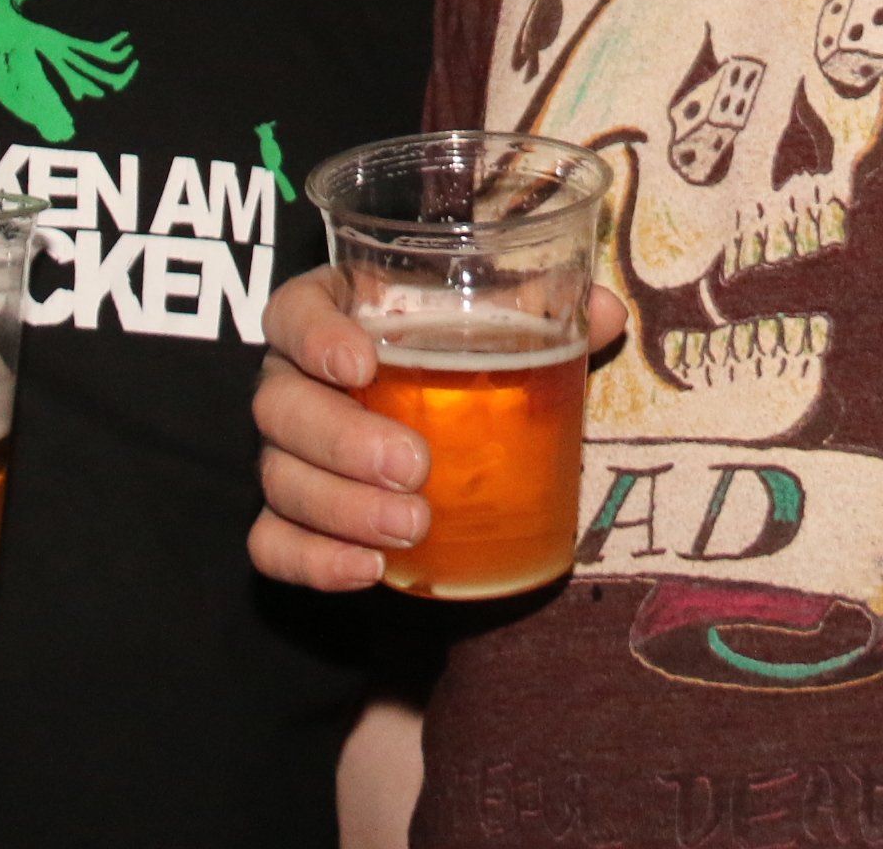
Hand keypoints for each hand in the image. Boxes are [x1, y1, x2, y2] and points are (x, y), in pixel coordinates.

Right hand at [249, 266, 624, 589]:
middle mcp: (294, 382)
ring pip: (279, 479)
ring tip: (413, 526)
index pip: (293, 312)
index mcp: (333, 317)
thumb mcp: (500, 327)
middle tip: (415, 466)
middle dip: (343, 441)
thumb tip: (609, 313)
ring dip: (341, 509)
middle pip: (280, 406)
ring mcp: (285, 453)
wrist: (439, 429)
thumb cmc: (460, 357)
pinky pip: (273, 543)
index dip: (315, 335)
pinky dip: (313, 561)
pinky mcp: (291, 517)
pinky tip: (366, 571)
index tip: (363, 360)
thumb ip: (547, 313)